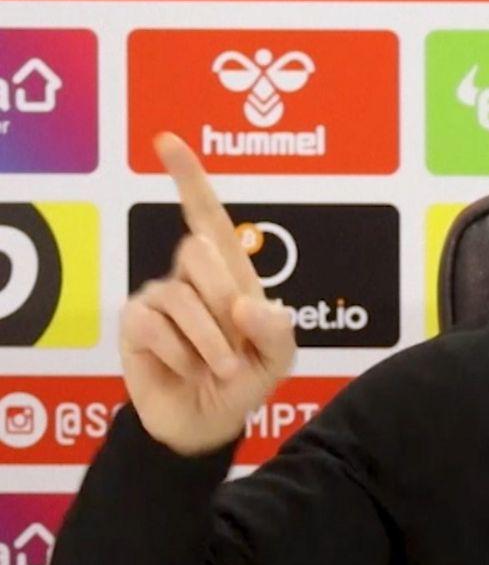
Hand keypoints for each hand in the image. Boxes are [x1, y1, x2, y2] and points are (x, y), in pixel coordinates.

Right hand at [119, 132, 296, 455]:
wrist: (208, 422)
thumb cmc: (244, 379)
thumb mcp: (278, 358)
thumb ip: (276, 330)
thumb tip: (243, 303)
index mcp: (231, 273)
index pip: (209, 217)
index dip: (189, 179)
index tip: (167, 142)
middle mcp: (191, 277)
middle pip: (200, 251)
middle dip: (223, 299)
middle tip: (236, 347)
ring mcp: (160, 298)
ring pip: (181, 298)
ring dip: (209, 344)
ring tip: (216, 368)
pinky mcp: (135, 324)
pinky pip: (154, 327)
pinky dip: (180, 356)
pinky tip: (183, 369)